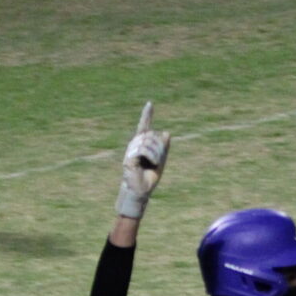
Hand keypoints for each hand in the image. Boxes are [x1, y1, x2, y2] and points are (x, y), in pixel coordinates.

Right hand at [115, 101, 171, 219]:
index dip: (147, 115)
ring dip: (156, 153)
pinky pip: (142, 149)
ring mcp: (131, 151)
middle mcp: (135, 145)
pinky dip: (150, 156)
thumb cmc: (149, 178)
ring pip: (147, 141)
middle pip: (151, 135)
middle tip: (159, 160)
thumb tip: (166, 133)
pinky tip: (149, 163)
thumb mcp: (160, 161)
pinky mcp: (129, 157)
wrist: (140, 192)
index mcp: (141, 145)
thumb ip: (163, 148)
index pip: (144, 127)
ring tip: (154, 164)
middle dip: (159, 146)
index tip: (150, 104)